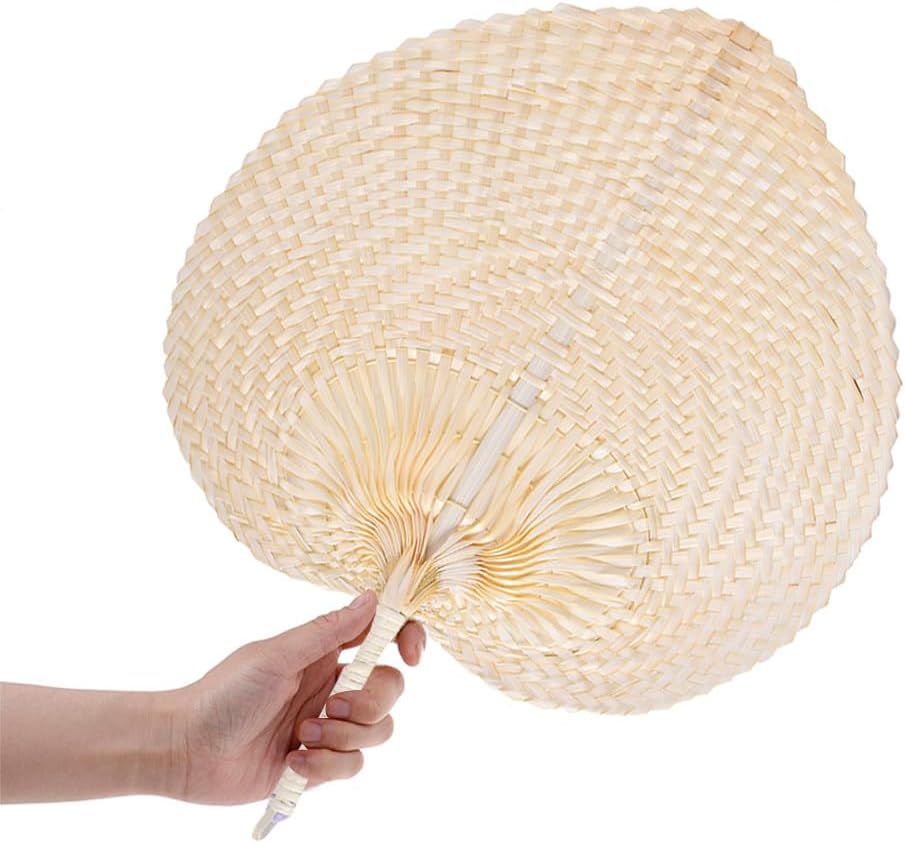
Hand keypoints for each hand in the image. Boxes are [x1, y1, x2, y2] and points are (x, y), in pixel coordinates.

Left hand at [169, 591, 424, 803]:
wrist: (186, 750)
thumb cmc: (224, 694)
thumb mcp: (278, 656)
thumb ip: (328, 631)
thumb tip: (373, 598)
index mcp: (324, 653)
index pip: (381, 637)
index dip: (407, 639)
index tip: (411, 655)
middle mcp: (332, 687)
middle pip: (389, 689)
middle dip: (371, 702)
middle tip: (334, 707)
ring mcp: (327, 727)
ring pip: (377, 732)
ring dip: (344, 738)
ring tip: (302, 737)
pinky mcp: (318, 765)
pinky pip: (352, 766)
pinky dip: (325, 766)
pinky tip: (292, 762)